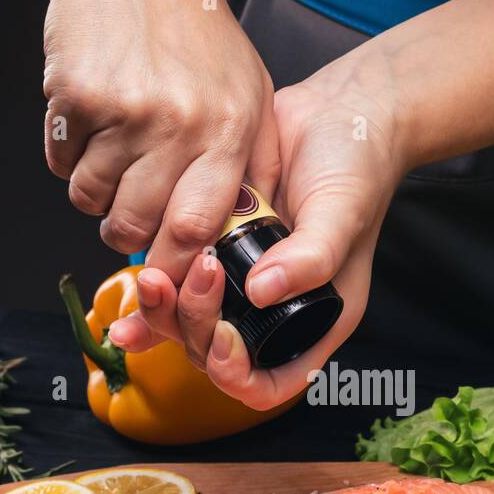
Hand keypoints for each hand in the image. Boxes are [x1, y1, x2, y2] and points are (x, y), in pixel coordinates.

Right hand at [43, 0, 279, 282]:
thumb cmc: (195, 30)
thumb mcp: (251, 91)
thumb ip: (254, 163)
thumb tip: (248, 232)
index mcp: (230, 128)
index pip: (198, 228)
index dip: (177, 264)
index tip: (169, 273)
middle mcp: (180, 123)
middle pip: (138, 226)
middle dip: (127, 234)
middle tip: (128, 215)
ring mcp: (124, 110)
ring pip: (91, 200)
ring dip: (94, 193)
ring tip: (112, 152)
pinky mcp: (75, 96)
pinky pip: (61, 164)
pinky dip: (68, 156)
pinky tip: (91, 118)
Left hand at [109, 44, 408, 407]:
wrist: (339, 111)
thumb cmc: (358, 165)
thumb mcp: (344, 212)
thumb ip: (312, 256)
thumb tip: (264, 290)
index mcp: (314, 319)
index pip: (270, 382)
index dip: (238, 374)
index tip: (224, 336)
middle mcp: (275, 309)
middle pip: (217, 355)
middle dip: (194, 329)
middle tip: (188, 280)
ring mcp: (243, 281)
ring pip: (190, 325)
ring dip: (164, 314)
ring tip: (153, 279)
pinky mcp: (216, 247)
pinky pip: (179, 284)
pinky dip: (154, 293)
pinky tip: (135, 285)